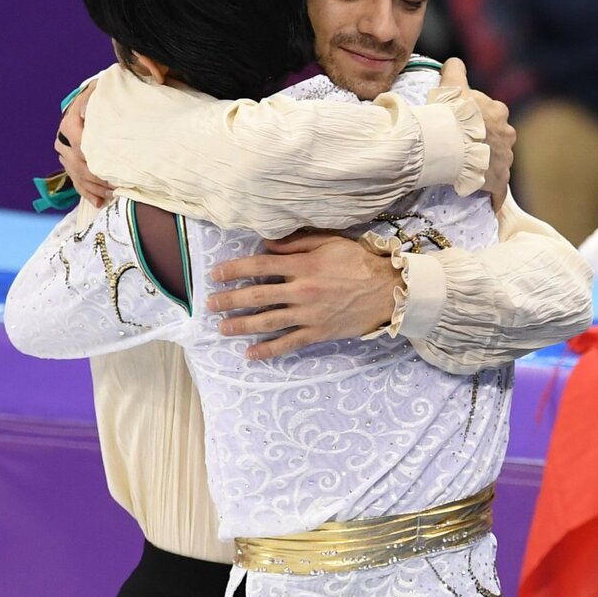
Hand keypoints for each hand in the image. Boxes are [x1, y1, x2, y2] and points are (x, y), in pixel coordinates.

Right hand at [54, 80, 113, 207]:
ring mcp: (65, 153)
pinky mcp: (70, 163)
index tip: (112, 168)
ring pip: (77, 175)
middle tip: (117, 185)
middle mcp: (63, 139)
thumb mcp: (101, 90)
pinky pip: (76, 182)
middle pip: (78, 164)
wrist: (93, 101)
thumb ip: (97, 95)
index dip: (94, 158)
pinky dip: (88, 193)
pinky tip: (99, 202)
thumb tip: (93, 103)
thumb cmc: (102, 96)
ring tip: (112, 194)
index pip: (79, 144)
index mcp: (70, 122)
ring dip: (95, 187)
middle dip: (97, 177)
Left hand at [207, 232, 404, 359]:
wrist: (388, 291)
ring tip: (222, 327)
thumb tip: (266, 245)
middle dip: (229, 299)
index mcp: (303, 265)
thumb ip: (297, 243)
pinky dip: (268, 350)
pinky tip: (250, 354)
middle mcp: (302, 290)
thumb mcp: (330, 242)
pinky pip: (288, 343)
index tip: (216, 275)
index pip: (259, 266)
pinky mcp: (318, 332)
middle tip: (210, 304)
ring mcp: (309, 314)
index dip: (234, 270)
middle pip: (257, 295)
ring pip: (267, 321)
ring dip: (241, 325)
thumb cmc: (359, 262)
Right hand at [440, 57, 512, 208]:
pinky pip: (498, 189)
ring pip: (498, 161)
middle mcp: (507, 134)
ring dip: (487, 164)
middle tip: (464, 147)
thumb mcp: (452, 84)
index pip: (492, 113)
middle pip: (498, 137)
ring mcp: (505, 158)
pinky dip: (494, 195)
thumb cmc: (451, 112)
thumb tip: (454, 61)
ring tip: (469, 170)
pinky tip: (490, 203)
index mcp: (498, 112)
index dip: (477, 118)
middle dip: (486, 142)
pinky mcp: (499, 180)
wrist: (450, 143)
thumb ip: (456, 69)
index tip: (462, 123)